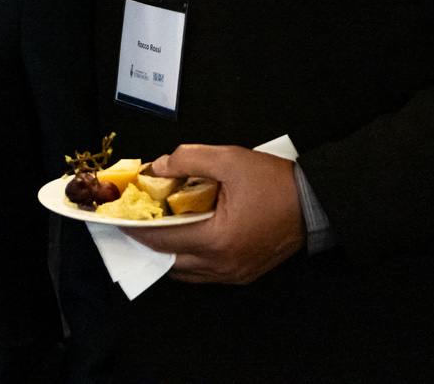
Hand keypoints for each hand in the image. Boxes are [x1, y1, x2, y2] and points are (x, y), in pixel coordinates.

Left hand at [124, 144, 305, 283]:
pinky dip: (189, 256)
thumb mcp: (230, 160)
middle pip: (170, 259)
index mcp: (216, 240)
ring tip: (158, 225)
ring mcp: (234, 274)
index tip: (117, 216)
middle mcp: (222, 265)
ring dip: (169, 250)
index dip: (136, 227)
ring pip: (186, 270)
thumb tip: (157, 167)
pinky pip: (204, 272)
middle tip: (135, 218)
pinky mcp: (243, 273)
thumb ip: (189, 159)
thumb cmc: (276, 183)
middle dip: (149, 240)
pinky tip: (186, 234)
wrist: (316, 203)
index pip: (162, 239)